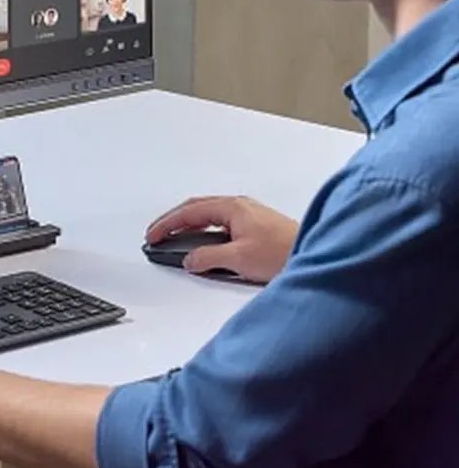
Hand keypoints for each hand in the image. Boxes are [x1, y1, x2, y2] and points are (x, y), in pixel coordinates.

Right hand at [145, 195, 298, 282]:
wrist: (315, 255)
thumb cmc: (284, 251)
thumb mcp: (238, 258)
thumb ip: (208, 258)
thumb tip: (190, 259)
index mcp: (232, 207)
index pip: (189, 212)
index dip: (166, 224)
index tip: (152, 235)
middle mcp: (240, 207)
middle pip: (197, 209)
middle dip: (174, 221)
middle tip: (157, 234)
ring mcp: (249, 215)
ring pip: (209, 216)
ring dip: (190, 226)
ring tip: (175, 239)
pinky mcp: (256, 228)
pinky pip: (221, 224)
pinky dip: (205, 232)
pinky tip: (205, 245)